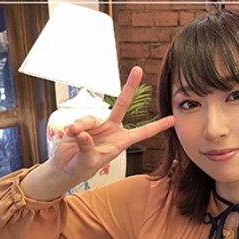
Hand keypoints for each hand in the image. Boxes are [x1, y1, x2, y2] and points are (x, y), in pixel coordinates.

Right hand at [51, 66, 175, 182]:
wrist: (65, 168)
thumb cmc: (81, 168)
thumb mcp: (87, 162)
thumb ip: (87, 148)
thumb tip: (84, 133)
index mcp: (121, 142)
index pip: (143, 132)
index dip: (157, 126)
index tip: (173, 119)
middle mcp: (112, 130)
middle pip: (122, 104)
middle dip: (130, 87)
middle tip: (138, 69)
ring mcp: (98, 125)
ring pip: (92, 118)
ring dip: (82, 126)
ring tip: (74, 135)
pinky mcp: (83, 123)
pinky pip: (81, 120)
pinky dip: (76, 127)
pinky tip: (71, 133)